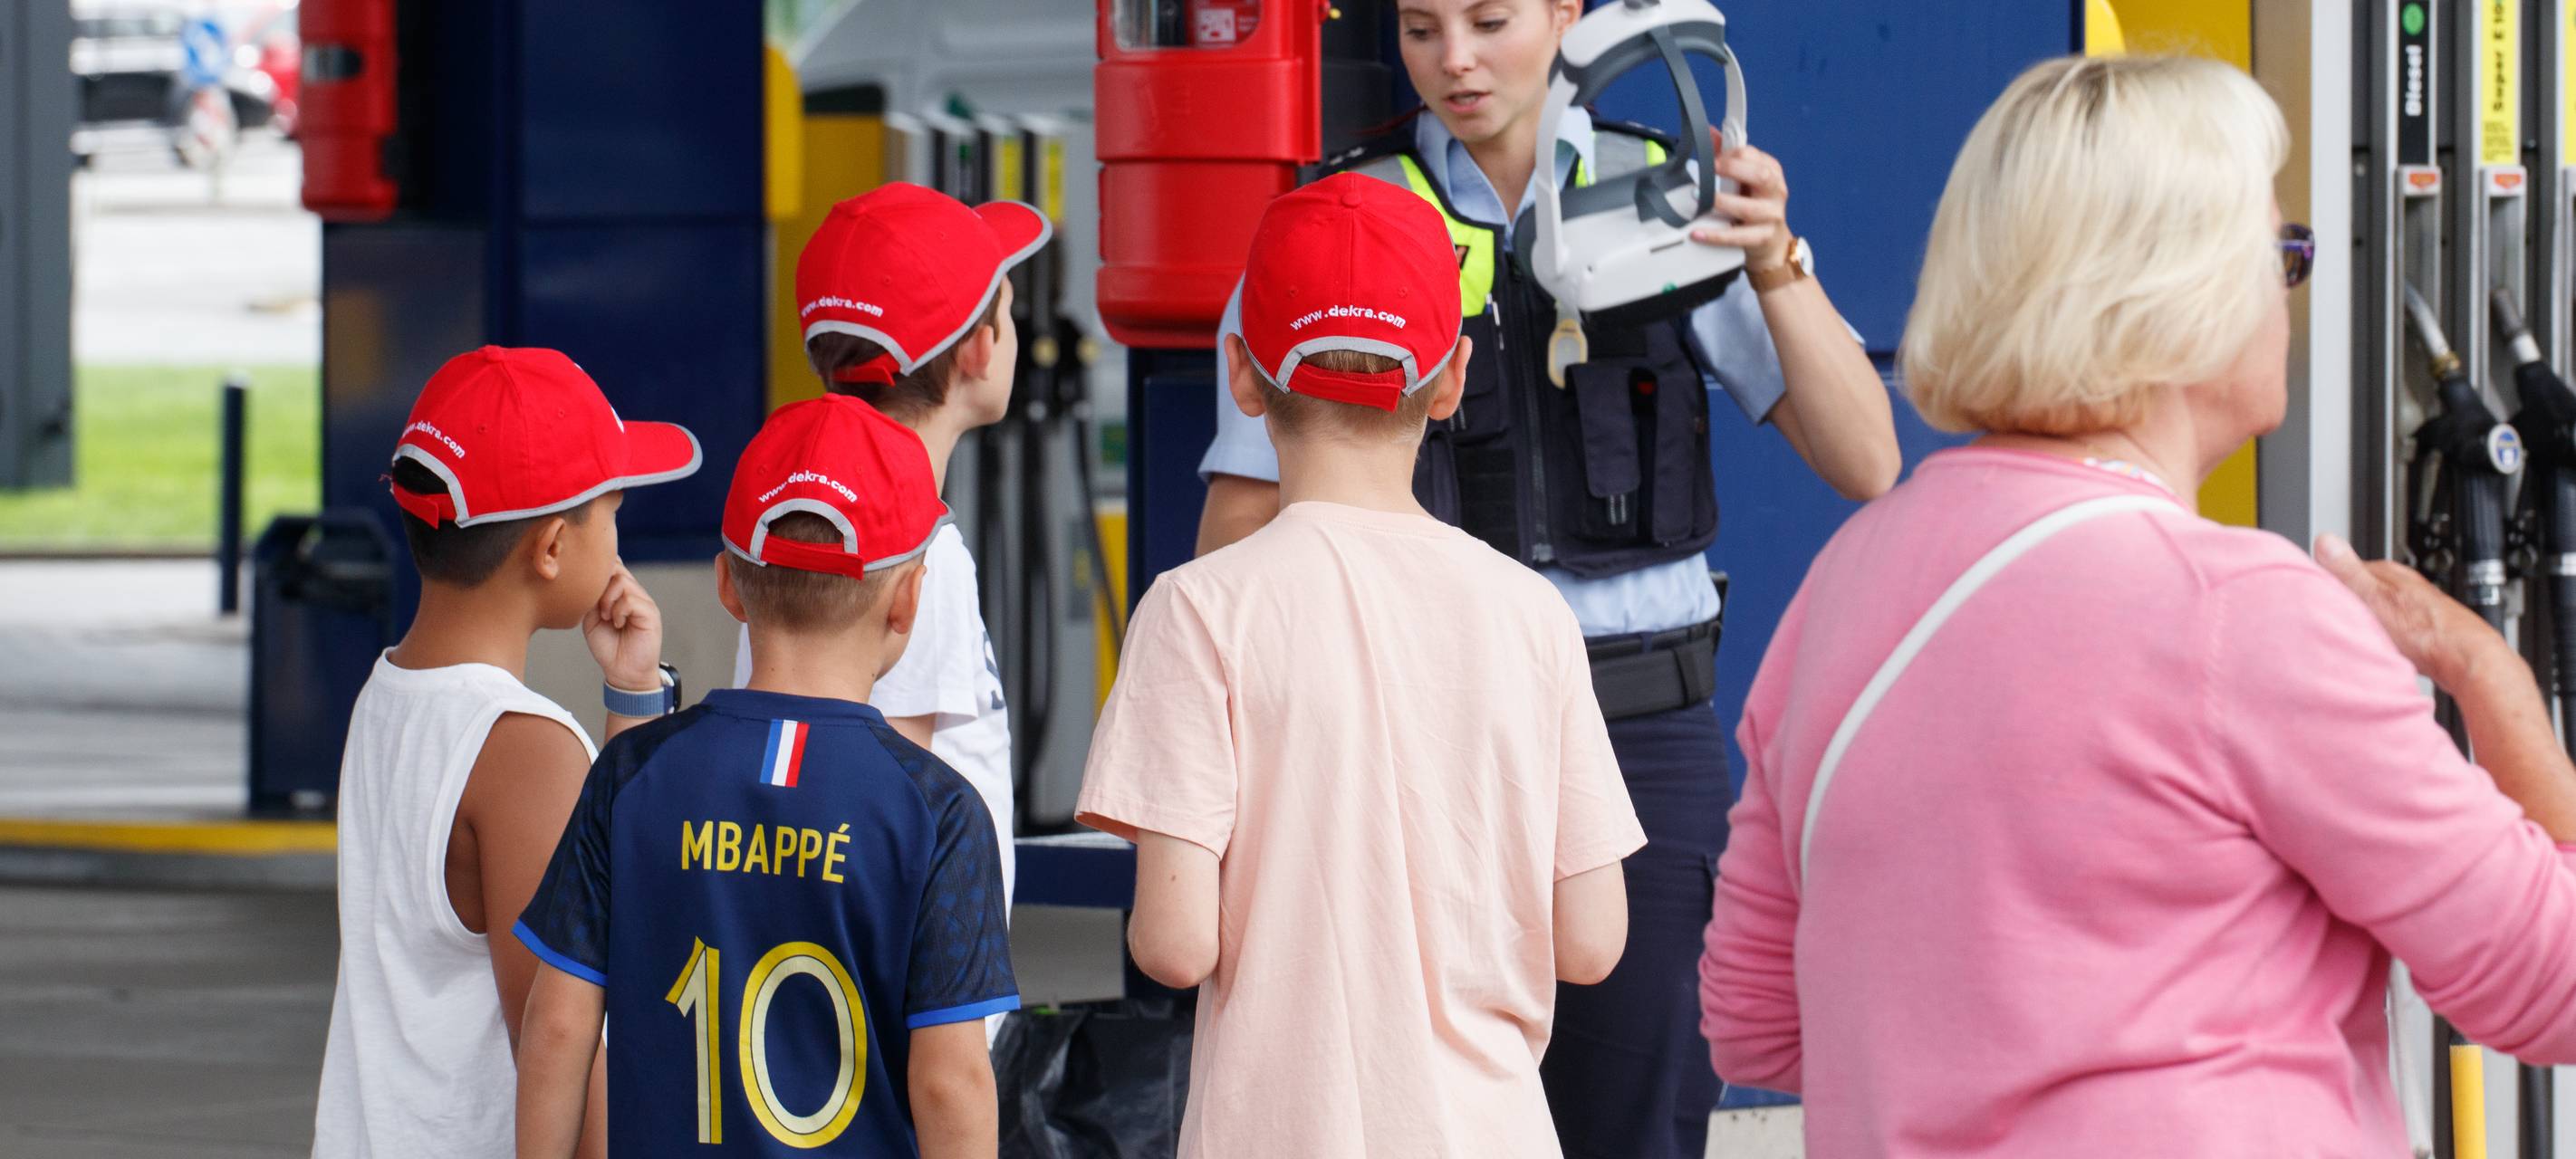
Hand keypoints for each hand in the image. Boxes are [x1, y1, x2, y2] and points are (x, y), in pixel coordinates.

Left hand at [583, 565, 662, 693]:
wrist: (623, 672)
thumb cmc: (608, 647)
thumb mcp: (592, 618)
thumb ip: (592, 598)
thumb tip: (589, 580)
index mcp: (621, 593)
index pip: (613, 566)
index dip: (599, 569)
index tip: (587, 586)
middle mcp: (634, 593)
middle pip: (616, 568)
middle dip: (599, 585)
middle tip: (596, 607)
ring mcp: (644, 602)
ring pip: (622, 581)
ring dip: (607, 600)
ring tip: (606, 617)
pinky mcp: (651, 613)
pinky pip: (631, 600)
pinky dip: (619, 611)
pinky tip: (617, 624)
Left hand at [1689, 135, 1792, 272]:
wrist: (1772, 244)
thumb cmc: (1755, 206)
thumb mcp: (1745, 179)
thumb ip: (1728, 156)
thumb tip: (1709, 132)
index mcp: (1771, 171)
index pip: (1753, 155)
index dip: (1731, 155)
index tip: (1712, 158)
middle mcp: (1775, 191)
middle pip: (1760, 176)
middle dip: (1733, 169)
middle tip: (1710, 170)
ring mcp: (1771, 215)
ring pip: (1749, 208)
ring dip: (1722, 202)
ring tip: (1700, 199)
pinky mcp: (1762, 238)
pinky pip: (1739, 236)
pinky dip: (1716, 235)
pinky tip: (1698, 232)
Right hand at [2313, 533, 2503, 689]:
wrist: (2464, 661)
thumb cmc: (2425, 633)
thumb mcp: (2374, 598)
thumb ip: (2348, 571)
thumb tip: (2325, 540)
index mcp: (2387, 572)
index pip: (2343, 571)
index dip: (2327, 588)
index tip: (2318, 603)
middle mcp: (2403, 586)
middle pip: (2360, 592)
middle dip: (2346, 608)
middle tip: (2336, 627)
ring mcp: (2414, 606)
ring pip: (2376, 612)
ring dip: (2364, 624)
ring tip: (2358, 640)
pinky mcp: (2422, 628)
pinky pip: (2390, 629)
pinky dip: (2381, 637)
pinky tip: (2381, 649)